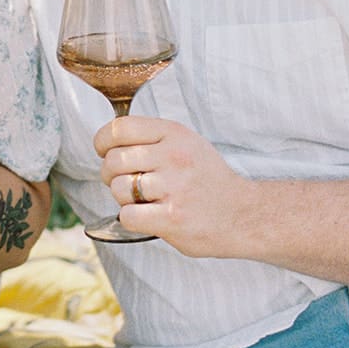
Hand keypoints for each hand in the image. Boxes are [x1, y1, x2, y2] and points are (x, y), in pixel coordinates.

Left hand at [92, 113, 251, 255]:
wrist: (245, 214)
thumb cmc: (208, 180)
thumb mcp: (187, 144)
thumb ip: (152, 139)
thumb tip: (108, 141)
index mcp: (174, 134)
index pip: (119, 128)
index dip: (102, 142)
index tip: (105, 152)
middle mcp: (174, 157)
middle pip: (113, 160)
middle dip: (110, 175)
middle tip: (126, 183)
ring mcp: (175, 188)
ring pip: (118, 189)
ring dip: (123, 199)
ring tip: (143, 201)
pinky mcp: (173, 218)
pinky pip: (128, 216)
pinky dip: (131, 219)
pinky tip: (148, 217)